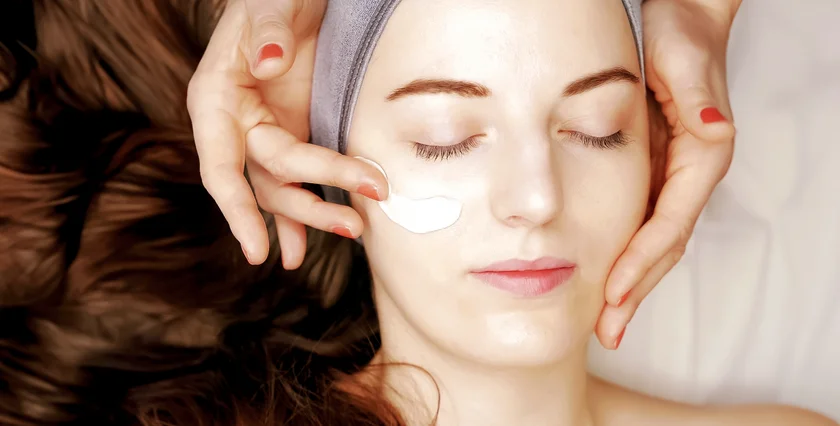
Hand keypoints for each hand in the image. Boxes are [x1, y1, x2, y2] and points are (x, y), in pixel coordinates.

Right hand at [188, 0, 387, 268]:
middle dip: (308, 205)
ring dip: (317, 213)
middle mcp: (236, 125)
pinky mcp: (292, 134)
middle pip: (267, 180)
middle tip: (354, 223)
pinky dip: (305, 213)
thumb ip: (267, 30)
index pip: (220, 166)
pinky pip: (296, 182)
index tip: (256, 249)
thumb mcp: (270, 4)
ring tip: (356, 229)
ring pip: (284, 189)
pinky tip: (313, 244)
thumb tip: (268, 64)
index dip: (236, 210)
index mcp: (216, 99)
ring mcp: (266, 134)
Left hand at [595, 0, 737, 348]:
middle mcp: (690, 174)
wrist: (684, 18)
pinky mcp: (659, 171)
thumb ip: (697, 98)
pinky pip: (642, 223)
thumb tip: (711, 132)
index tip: (613, 295)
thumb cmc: (684, 35)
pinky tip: (605, 275)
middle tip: (607, 331)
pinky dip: (625, 255)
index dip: (641, 263)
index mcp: (700, 156)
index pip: (668, 224)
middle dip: (636, 291)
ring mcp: (674, 176)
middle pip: (664, 246)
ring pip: (654, 242)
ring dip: (631, 284)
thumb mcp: (686, 61)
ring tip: (605, 320)